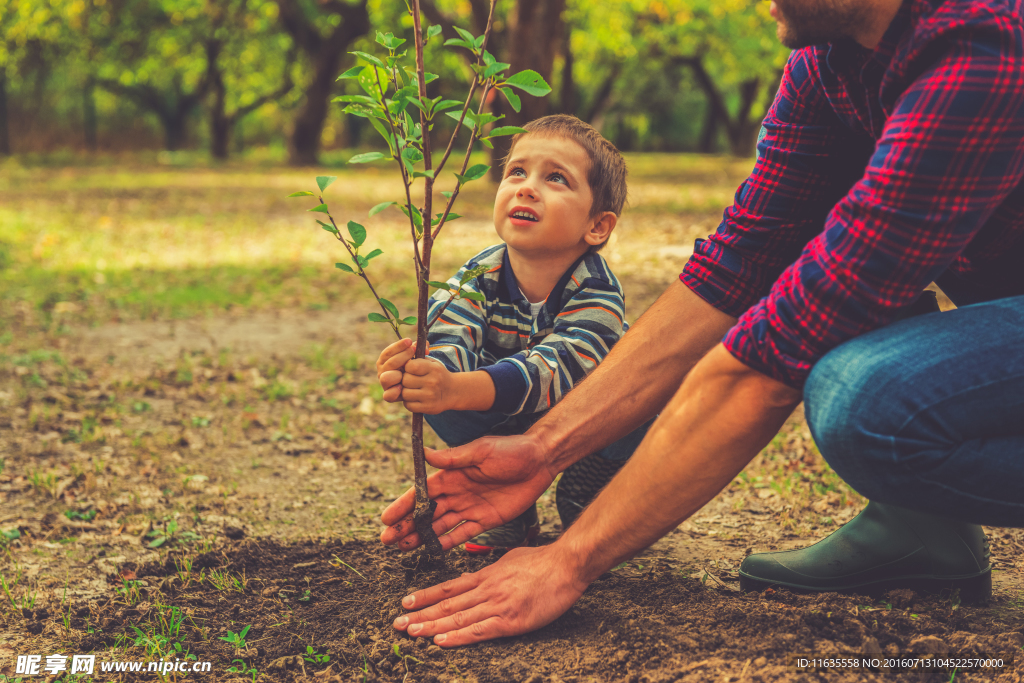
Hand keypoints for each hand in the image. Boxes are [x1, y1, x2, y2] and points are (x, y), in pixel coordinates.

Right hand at [376, 338, 414, 402]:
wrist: (416, 385)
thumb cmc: (414, 368)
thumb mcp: (415, 357)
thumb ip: (418, 350)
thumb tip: (425, 344)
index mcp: (385, 361)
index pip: (388, 352)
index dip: (398, 346)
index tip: (409, 341)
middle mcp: (383, 372)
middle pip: (389, 363)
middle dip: (402, 356)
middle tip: (413, 350)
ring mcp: (385, 384)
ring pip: (385, 378)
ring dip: (396, 374)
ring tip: (406, 370)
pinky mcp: (389, 395)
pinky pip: (388, 395)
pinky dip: (394, 392)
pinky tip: (401, 387)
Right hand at [380, 433, 554, 550]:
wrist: (540, 461)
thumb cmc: (511, 450)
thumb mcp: (481, 451)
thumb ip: (453, 458)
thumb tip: (424, 453)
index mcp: (452, 474)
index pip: (422, 492)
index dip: (403, 505)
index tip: (386, 518)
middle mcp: (457, 492)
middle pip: (426, 512)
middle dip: (406, 525)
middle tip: (387, 540)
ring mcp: (470, 507)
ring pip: (440, 525)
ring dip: (421, 536)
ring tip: (402, 548)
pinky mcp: (486, 520)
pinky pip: (463, 534)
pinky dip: (447, 543)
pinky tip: (431, 551)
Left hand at [392, 544, 587, 645]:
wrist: (566, 565)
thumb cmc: (543, 562)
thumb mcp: (509, 560)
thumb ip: (490, 571)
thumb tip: (471, 578)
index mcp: (486, 576)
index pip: (449, 588)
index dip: (426, 596)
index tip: (406, 602)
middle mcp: (486, 589)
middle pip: (447, 605)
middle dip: (420, 614)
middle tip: (397, 623)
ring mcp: (497, 605)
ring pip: (457, 618)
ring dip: (431, 626)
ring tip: (410, 632)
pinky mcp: (510, 620)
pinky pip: (479, 630)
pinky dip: (458, 637)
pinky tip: (441, 641)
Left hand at [399, 357, 455, 414]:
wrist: (453, 392)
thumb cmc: (437, 375)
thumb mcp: (432, 363)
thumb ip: (417, 359)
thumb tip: (401, 360)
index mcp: (433, 369)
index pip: (410, 366)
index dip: (407, 368)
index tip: (411, 370)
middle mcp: (432, 382)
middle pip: (405, 380)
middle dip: (405, 380)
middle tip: (411, 381)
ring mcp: (430, 396)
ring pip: (405, 393)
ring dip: (406, 392)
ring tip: (413, 390)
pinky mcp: (428, 408)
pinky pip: (408, 405)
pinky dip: (409, 402)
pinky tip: (415, 398)